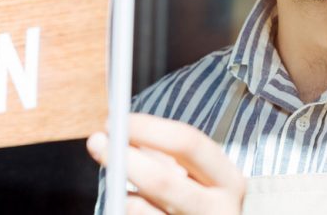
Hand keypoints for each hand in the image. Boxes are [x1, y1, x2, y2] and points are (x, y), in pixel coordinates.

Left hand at [86, 114, 244, 214]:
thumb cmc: (199, 202)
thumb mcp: (195, 177)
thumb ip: (162, 155)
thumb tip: (116, 131)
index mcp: (229, 181)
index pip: (189, 144)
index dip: (149, 128)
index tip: (118, 120)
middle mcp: (219, 209)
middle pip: (162, 180)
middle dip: (124, 158)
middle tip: (97, 142)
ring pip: (139, 207)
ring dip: (120, 188)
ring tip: (118, 179)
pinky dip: (126, 207)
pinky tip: (129, 202)